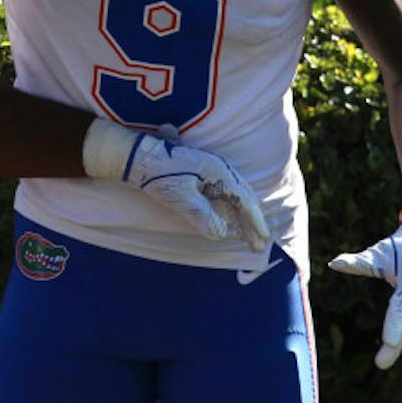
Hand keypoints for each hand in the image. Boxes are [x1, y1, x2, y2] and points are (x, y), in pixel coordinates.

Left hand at [83, 119, 269, 249]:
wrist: (139, 157)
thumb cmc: (159, 176)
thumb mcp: (182, 199)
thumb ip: (204, 217)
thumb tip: (223, 234)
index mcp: (219, 172)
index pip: (244, 201)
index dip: (255, 222)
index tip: (262, 240)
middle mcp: (220, 170)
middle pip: (244, 199)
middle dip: (253, 223)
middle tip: (259, 245)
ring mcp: (212, 171)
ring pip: (236, 197)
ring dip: (243, 218)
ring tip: (249, 237)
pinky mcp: (203, 175)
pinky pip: (225, 195)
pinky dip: (232, 210)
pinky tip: (231, 222)